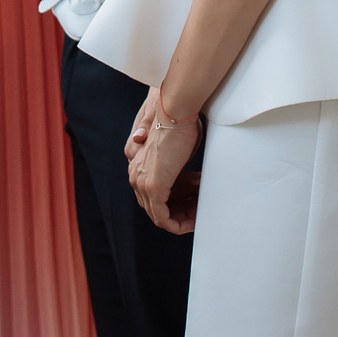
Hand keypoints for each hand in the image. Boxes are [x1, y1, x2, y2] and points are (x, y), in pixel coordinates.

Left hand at [125, 84, 202, 233]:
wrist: (175, 113)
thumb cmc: (179, 125)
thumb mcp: (176, 151)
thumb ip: (176, 166)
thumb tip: (189, 178)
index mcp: (139, 167)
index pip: (154, 195)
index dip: (177, 199)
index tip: (195, 196)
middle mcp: (136, 177)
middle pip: (156, 208)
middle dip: (180, 210)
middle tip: (200, 206)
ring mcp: (143, 183)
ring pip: (161, 215)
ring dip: (182, 217)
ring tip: (201, 213)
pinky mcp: (153, 187)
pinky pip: (163, 219)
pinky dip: (178, 223)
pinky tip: (193, 221)